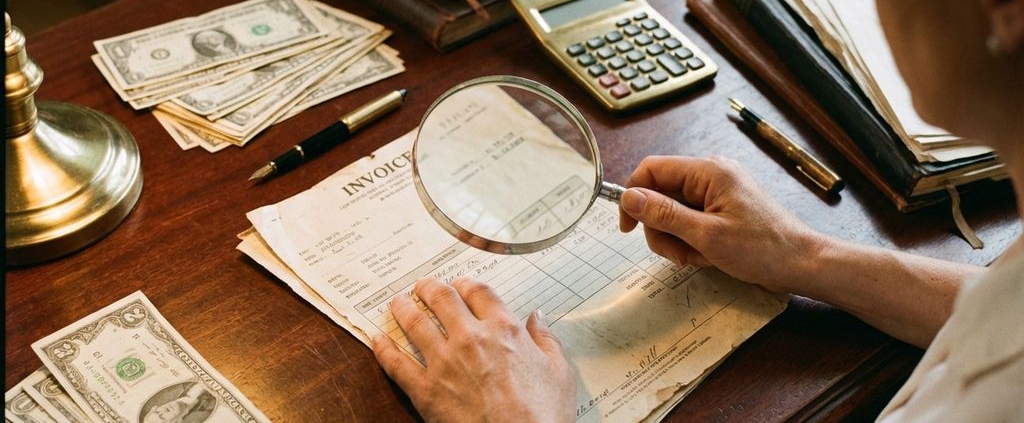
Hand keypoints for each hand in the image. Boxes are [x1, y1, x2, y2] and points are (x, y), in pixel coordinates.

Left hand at [371, 277, 575, 422]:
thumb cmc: (543, 413)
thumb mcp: (559, 370)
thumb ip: (546, 339)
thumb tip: (538, 318)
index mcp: (504, 329)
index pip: (477, 292)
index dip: (465, 283)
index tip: (459, 284)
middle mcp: (471, 338)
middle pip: (441, 298)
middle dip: (428, 287)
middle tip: (422, 286)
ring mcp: (444, 362)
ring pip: (414, 322)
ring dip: (403, 308)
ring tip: (397, 302)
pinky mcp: (425, 390)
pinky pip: (396, 363)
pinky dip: (383, 348)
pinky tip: (378, 339)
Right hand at [618, 156, 826, 292]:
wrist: (801, 265)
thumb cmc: (763, 249)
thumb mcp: (706, 235)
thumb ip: (664, 214)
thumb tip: (629, 197)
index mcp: (708, 171)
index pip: (652, 169)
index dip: (633, 196)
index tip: (627, 227)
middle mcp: (711, 176)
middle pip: (660, 195)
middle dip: (661, 229)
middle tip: (679, 254)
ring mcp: (716, 193)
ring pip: (672, 213)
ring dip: (676, 240)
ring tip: (698, 257)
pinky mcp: (721, 210)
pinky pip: (689, 222)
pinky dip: (691, 242)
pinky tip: (708, 256)